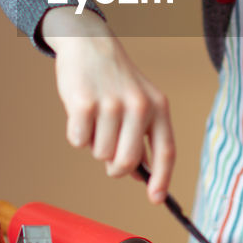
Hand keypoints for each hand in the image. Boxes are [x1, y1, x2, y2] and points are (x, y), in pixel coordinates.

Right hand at [41, 7, 174, 203]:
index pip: (166, 151)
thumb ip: (143, 136)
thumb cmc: (115, 78)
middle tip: (107, 152)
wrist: (89, 42)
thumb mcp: (140, 101)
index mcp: (158, 107)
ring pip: (99, 154)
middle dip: (114, 167)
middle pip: (126, 162)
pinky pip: (78, 141)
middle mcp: (139, 106)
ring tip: (95, 118)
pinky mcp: (84, 103)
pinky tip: (80, 112)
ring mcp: (111, 104)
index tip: (156, 199)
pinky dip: (76, 134)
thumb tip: (141, 174)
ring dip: (93, 144)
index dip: (162, 179)